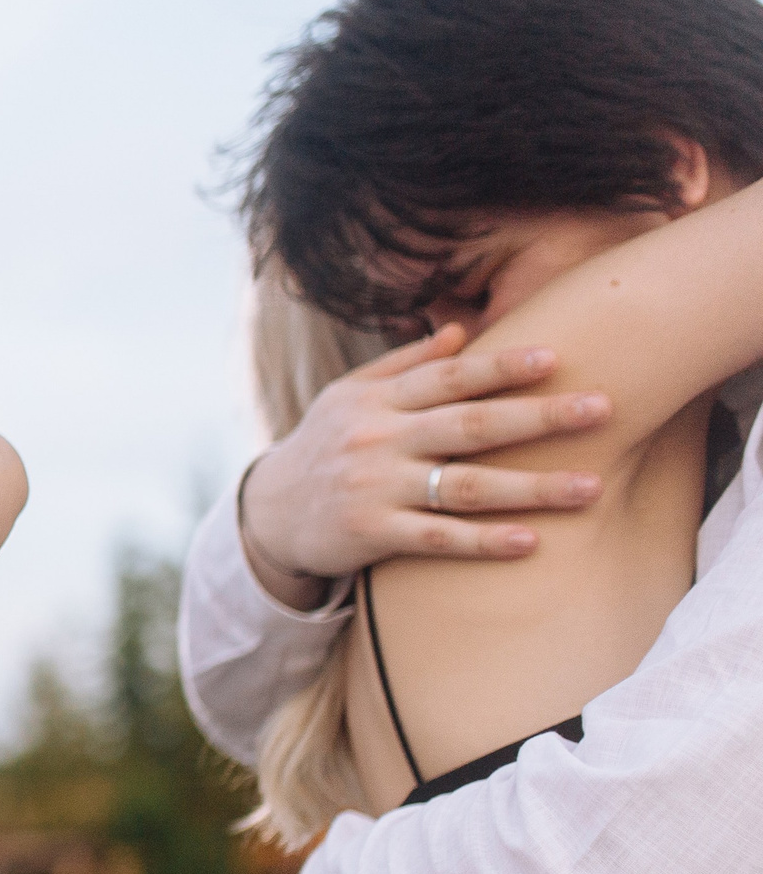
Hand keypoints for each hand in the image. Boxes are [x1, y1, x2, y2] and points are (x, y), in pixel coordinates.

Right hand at [240, 325, 610, 604]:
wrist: (270, 512)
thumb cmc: (325, 447)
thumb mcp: (349, 396)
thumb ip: (404, 366)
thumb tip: (463, 332)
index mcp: (378, 400)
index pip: (449, 377)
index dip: (502, 366)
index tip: (555, 358)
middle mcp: (378, 438)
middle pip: (470, 425)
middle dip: (540, 416)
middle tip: (603, 409)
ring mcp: (375, 487)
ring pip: (465, 486)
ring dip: (532, 487)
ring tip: (591, 487)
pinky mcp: (371, 533)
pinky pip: (437, 537)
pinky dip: (484, 540)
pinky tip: (531, 541)